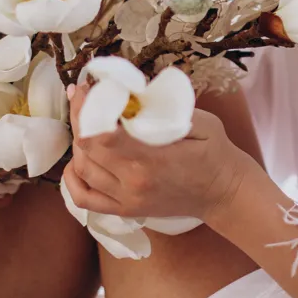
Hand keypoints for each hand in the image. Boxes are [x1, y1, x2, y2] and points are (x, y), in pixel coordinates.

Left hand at [62, 106, 254, 224]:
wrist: (225, 193)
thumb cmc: (216, 154)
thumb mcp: (202, 122)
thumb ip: (166, 111)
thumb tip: (132, 94)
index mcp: (151, 159)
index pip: (101, 133)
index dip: (86, 107)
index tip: (86, 87)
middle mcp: (133, 182)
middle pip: (86, 148)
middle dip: (79, 116)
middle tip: (83, 96)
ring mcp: (126, 200)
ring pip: (82, 169)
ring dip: (78, 142)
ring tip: (86, 122)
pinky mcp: (125, 210)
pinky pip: (84, 198)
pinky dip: (73, 179)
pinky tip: (78, 160)